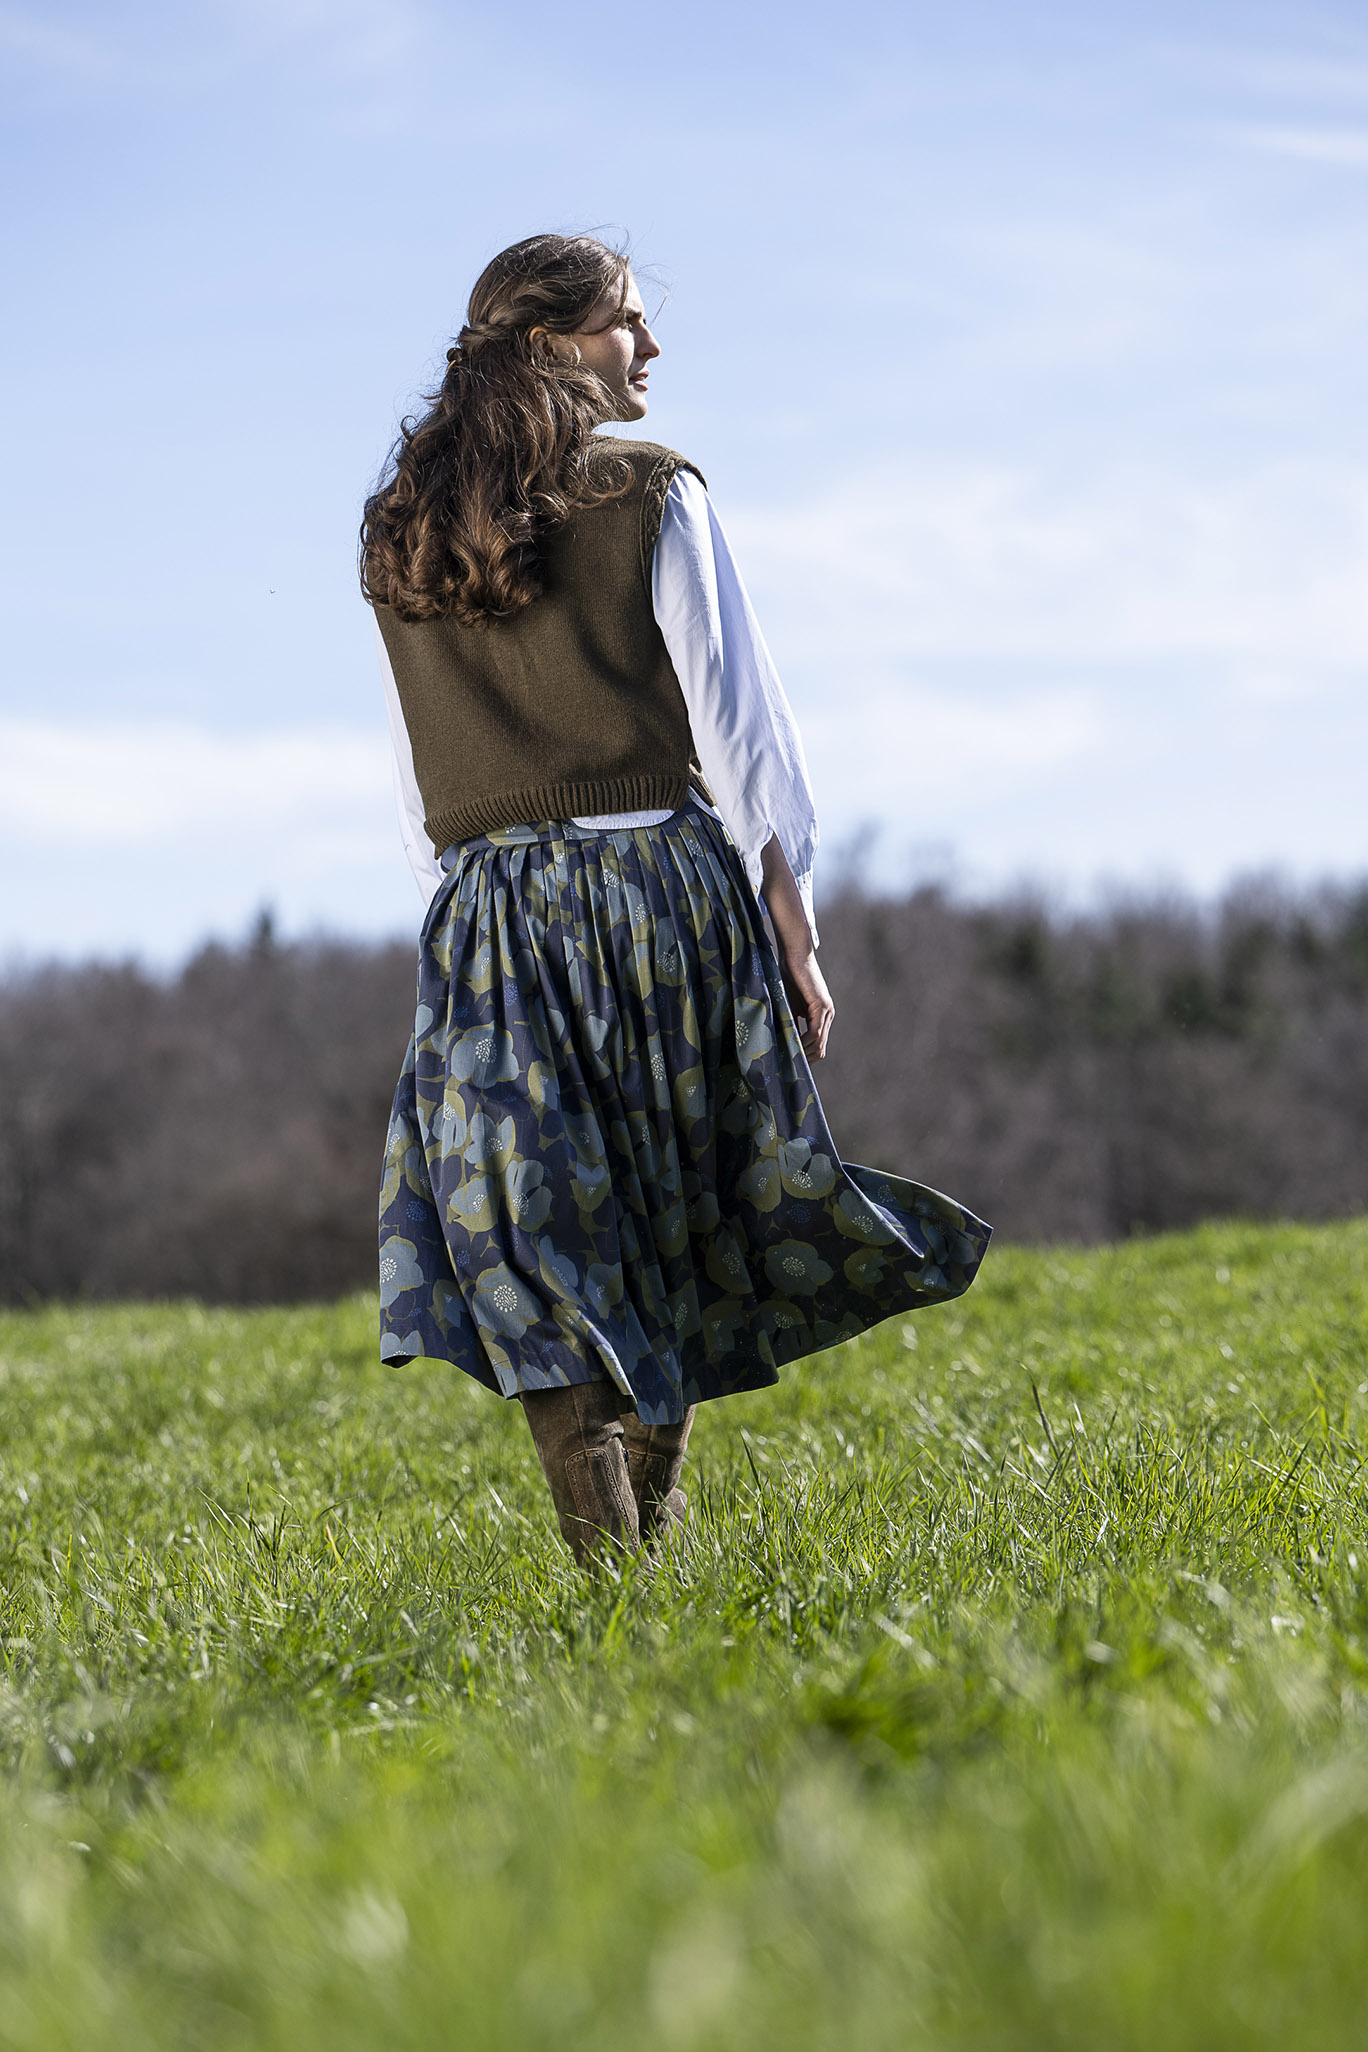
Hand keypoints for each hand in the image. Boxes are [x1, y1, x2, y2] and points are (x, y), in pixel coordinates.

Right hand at [781, 945, 834, 1061]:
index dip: (805, 1057)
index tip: (790, 1066)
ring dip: (803, 1054)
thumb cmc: (788, 975)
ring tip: (787, 1062)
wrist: (795, 953)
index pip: (817, 1045)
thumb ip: (789, 1020)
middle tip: (788, 1070)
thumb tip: (780, 1040)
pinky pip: (815, 1032)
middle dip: (805, 1061)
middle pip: (820, 1049)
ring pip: (818, 1043)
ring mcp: (826, 1011)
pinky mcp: (821, 1005)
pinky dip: (804, 1042)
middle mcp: (827, 1015)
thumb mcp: (788, 1004)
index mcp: (820, 1016)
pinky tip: (791, 1046)